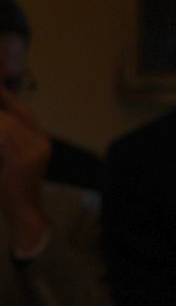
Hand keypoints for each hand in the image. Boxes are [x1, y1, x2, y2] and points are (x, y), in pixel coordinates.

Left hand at [0, 84, 50, 251]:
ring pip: (4, 128)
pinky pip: (2, 140)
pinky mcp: (22, 162)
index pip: (23, 111)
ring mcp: (34, 153)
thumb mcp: (16, 155)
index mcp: (42, 140)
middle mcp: (42, 144)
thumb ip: (9, 135)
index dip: (7, 97)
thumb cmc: (14, 183)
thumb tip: (2, 118)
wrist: (23, 208)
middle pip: (9, 118)